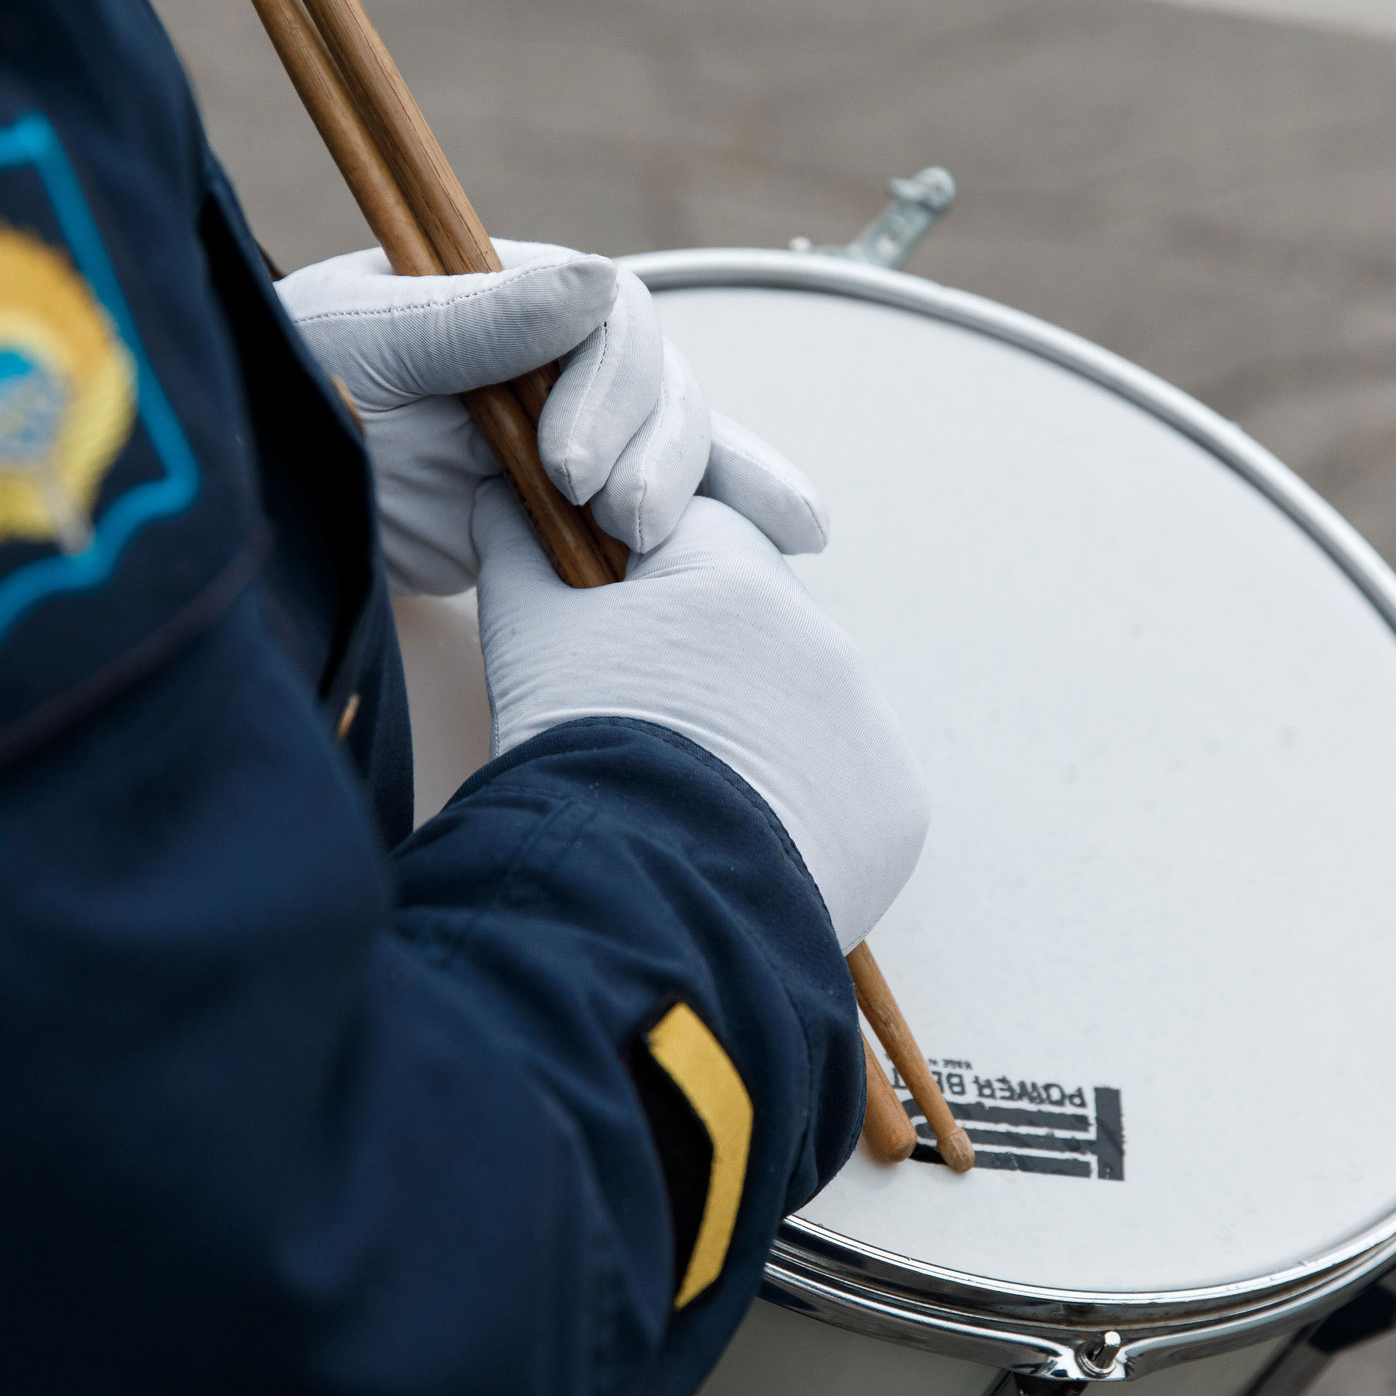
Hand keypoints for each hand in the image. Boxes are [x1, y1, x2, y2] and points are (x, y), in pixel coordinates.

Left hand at [277, 241, 828, 594]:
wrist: (260, 480)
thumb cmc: (298, 377)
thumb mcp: (372, 340)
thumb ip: (479, 322)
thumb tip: (597, 283)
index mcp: (523, 296)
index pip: (617, 323)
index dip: (611, 391)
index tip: (567, 465)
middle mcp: (568, 358)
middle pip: (666, 390)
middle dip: (655, 454)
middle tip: (616, 521)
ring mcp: (581, 435)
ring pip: (681, 451)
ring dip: (692, 494)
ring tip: (656, 547)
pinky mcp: (577, 512)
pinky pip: (671, 511)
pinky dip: (735, 518)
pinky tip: (801, 537)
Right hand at [474, 483, 927, 950]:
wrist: (638, 896)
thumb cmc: (575, 751)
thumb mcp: (528, 635)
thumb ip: (516, 547)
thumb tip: (499, 498)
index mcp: (739, 574)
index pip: (694, 543)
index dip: (639, 588)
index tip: (608, 644)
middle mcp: (825, 638)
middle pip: (757, 634)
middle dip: (704, 674)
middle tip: (641, 736)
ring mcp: (872, 726)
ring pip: (805, 715)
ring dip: (756, 743)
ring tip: (686, 802)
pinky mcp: (895, 807)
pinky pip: (847, 794)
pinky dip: (804, 814)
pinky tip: (740, 844)